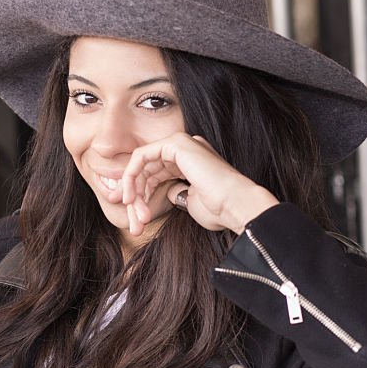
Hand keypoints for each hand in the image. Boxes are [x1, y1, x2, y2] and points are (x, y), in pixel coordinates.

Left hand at [119, 132, 278, 235]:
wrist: (234, 205)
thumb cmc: (218, 209)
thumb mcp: (190, 200)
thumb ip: (176, 192)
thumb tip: (167, 192)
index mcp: (190, 160)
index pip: (156, 173)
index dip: (141, 194)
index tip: (135, 217)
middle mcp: (186, 148)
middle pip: (147, 169)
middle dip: (136, 196)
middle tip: (135, 223)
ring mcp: (181, 144)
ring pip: (142, 164)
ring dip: (134, 191)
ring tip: (137, 216)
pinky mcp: (176, 144)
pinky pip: (141, 155)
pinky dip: (132, 175)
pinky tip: (132, 197)